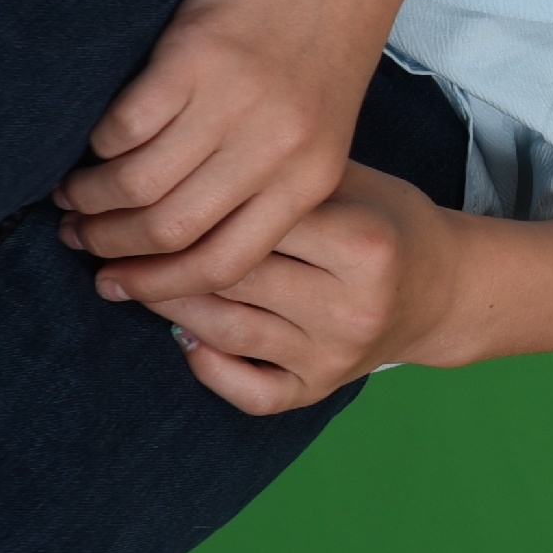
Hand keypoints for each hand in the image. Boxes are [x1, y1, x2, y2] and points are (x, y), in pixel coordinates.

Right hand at [56, 0, 406, 306]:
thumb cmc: (330, 31)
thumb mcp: (324, 122)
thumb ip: (273, 174)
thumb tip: (192, 231)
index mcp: (316, 175)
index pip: (226, 261)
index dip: (162, 283)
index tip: (118, 283)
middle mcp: (278, 149)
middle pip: (170, 231)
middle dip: (110, 243)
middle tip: (76, 237)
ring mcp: (237, 104)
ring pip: (138, 184)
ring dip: (90, 197)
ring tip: (71, 195)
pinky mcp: (197, 58)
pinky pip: (123, 126)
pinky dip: (96, 143)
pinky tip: (91, 142)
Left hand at [72, 162, 461, 414]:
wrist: (445, 289)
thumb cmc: (386, 221)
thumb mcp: (352, 182)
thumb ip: (280, 176)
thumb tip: (179, 161)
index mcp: (362, 243)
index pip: (254, 223)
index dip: (190, 207)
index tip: (137, 193)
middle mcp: (350, 303)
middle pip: (231, 278)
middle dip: (160, 258)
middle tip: (107, 240)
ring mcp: (336, 352)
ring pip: (225, 330)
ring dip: (167, 305)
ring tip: (128, 281)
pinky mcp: (323, 388)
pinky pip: (249, 390)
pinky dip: (208, 368)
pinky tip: (185, 340)